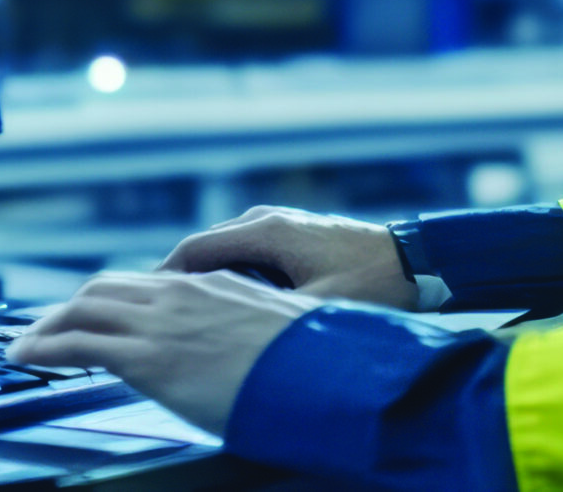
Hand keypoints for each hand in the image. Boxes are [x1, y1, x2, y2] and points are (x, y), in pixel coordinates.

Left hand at [4, 271, 314, 435]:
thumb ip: (246, 331)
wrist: (319, 373)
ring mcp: (160, 322)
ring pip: (83, 308)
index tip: (94, 313)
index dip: (112, 298)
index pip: (146, 284)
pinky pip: (78, 343)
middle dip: (70, 307)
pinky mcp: (146, 357)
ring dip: (48, 325)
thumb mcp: (276, 332)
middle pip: (105, 288)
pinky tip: (26, 355)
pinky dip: (43, 346)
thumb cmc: (309, 362)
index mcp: (212, 285)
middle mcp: (179, 294)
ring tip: (26, 343)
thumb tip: (243, 350)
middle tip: (48, 327)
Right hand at [158, 205, 416, 309]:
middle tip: (157, 319)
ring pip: (226, 252)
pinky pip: (248, 254)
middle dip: (179, 283)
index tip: (142, 307)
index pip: (193, 251)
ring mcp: (282, 225)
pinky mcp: (296, 235)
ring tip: (188, 318)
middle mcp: (267, 221)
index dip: (162, 279)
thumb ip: (271, 320)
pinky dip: (231, 277)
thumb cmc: (373, 284)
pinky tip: (231, 308)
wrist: (420, 262)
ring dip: (206, 281)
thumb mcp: (318, 311)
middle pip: (204, 250)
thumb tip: (231, 341)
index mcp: (266, 232)